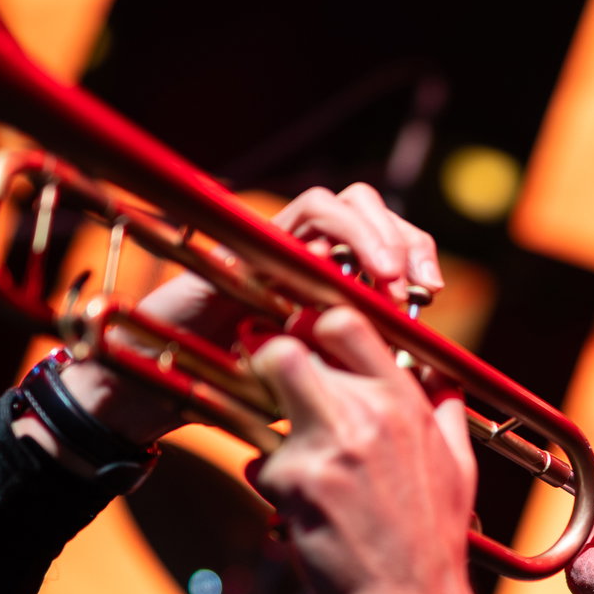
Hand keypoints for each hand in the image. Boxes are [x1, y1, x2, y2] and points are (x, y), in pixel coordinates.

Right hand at [54, 184, 445, 446]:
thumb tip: (425, 370)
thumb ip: (359, 362)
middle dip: (405, 237)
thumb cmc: (240, 393)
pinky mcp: (248, 244)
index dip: (418, 259)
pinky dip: (337, 233)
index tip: (431, 296)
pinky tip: (351, 274)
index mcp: (329, 279)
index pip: (387, 245)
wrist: (163, 389)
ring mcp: (274, 244)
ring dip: (374, 231)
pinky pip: (301, 215)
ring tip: (392, 277)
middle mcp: (304, 253)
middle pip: (368, 209)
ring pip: (337, 201)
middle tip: (421, 285)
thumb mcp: (319, 379)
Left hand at [247, 305, 479, 593]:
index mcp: (403, 400)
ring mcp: (325, 448)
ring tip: (297, 462)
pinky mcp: (294, 485)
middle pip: (284, 352)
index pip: (343, 322)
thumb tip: (442, 379)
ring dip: (271, 430)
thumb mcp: (458, 464)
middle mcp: (364, 414)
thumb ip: (444, 411)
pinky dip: (273, 482)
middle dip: (269, 366)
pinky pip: (260, 465)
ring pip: (263, 409)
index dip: (314, 325)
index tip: (308, 343)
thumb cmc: (434, 535)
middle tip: (272, 387)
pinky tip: (302, 506)